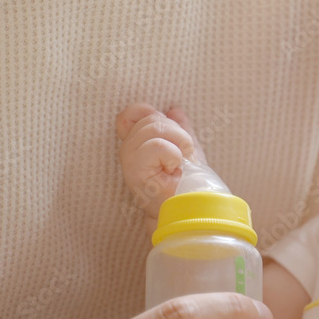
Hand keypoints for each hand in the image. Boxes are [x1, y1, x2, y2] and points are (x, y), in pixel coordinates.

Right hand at [116, 103, 205, 217]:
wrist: (190, 209)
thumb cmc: (187, 182)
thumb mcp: (186, 149)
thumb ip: (179, 129)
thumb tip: (175, 110)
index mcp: (137, 144)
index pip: (129, 115)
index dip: (148, 113)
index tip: (171, 130)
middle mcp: (128, 150)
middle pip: (152, 119)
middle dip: (178, 133)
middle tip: (183, 157)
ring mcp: (129, 161)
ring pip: (155, 128)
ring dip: (179, 144)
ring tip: (179, 163)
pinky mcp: (134, 171)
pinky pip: (156, 145)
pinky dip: (173, 155)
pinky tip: (173, 169)